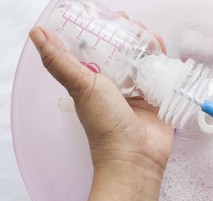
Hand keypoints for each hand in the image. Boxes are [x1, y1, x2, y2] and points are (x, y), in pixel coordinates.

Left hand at [29, 19, 172, 200]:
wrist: (135, 157)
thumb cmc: (106, 125)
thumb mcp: (82, 87)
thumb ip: (61, 61)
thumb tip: (36, 33)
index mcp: (96, 82)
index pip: (100, 50)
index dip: (105, 32)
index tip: (111, 18)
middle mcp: (117, 87)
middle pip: (124, 54)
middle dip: (130, 36)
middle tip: (134, 24)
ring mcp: (139, 94)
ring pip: (144, 63)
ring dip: (147, 46)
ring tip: (150, 34)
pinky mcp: (157, 100)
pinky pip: (161, 77)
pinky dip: (164, 63)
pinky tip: (164, 51)